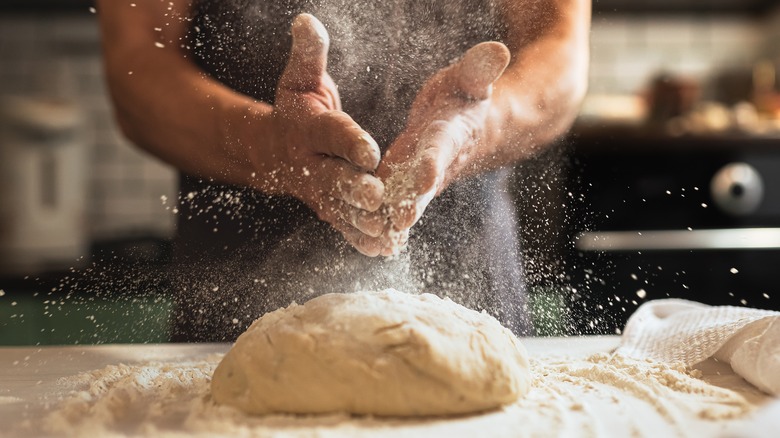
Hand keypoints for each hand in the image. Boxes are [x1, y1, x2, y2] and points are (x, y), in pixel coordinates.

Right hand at [246, 14, 385, 255]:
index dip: (349, 140)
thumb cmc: (296, 108)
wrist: (272, 150)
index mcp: (308, 129)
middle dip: (354, 188)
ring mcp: (317, 191)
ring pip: (340, 208)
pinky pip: (343, 225)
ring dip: (361, 221)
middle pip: (333, 177)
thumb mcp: (300, 78)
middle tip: (378, 196)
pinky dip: (360, 238)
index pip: (330, 134)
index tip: (370, 149)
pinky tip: (383, 249)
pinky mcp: (326, 209)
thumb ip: (309, 54)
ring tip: (386, 230)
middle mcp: (310, 164)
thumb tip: (306, 20)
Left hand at [375, 42, 510, 255]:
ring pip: (406, 201)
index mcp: (451, 133)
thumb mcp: (470, 78)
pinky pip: (395, 204)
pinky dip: (385, 222)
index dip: (433, 162)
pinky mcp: (406, 184)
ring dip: (393, 219)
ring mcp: (421, 177)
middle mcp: (437, 161)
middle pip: (424, 185)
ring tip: (377, 239)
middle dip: (412, 203)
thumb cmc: (465, 96)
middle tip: (399, 222)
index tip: (424, 177)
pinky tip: (369, 241)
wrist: (470, 126)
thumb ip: (479, 68)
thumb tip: (498, 49)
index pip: (442, 148)